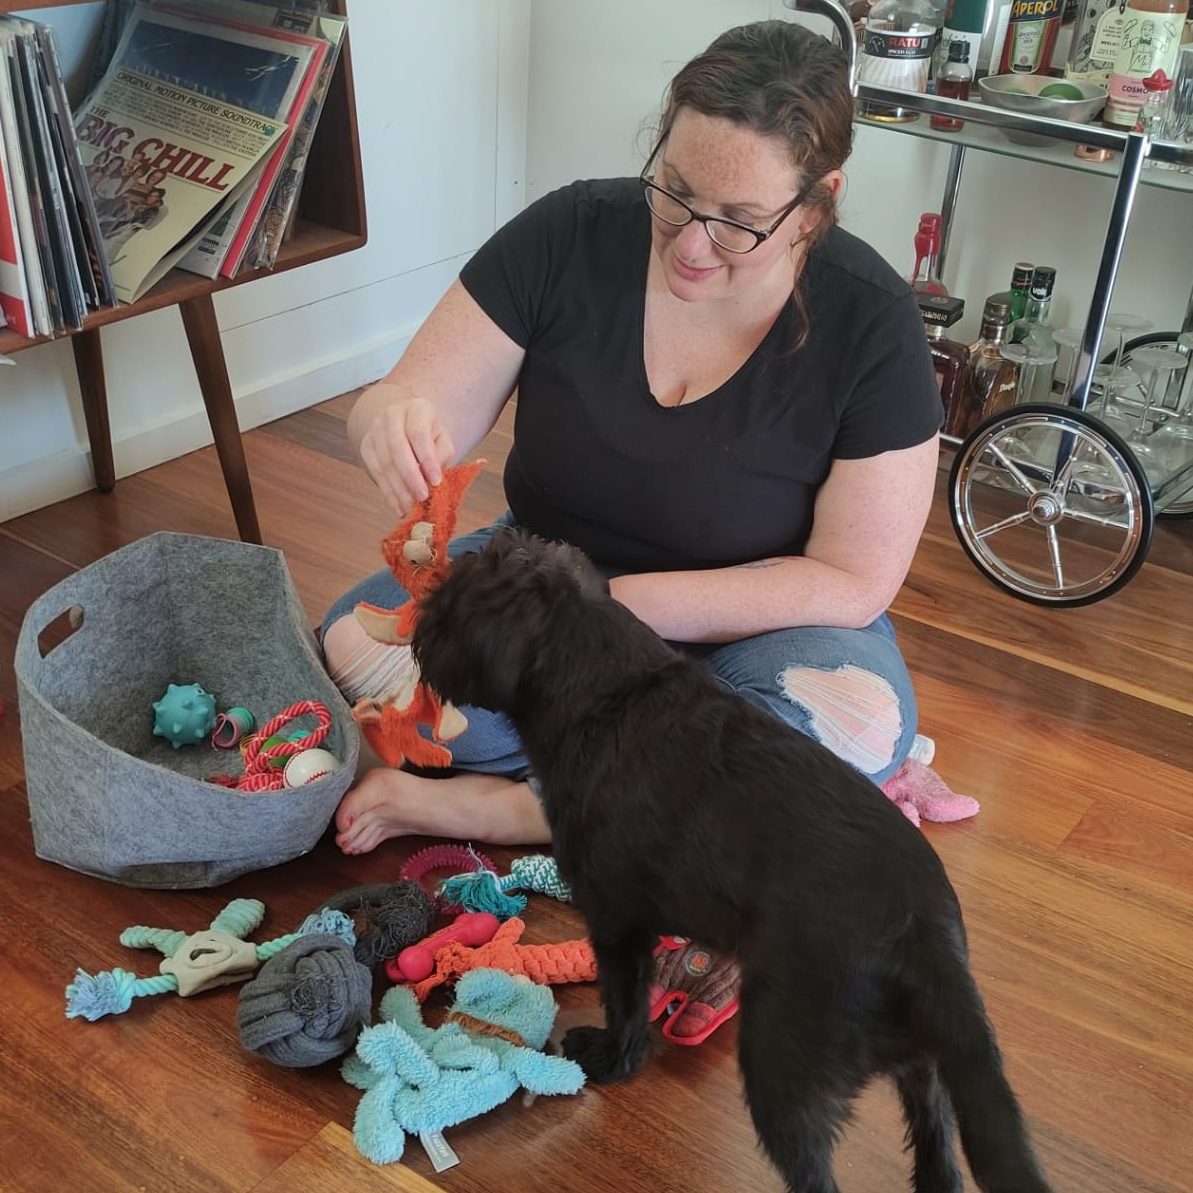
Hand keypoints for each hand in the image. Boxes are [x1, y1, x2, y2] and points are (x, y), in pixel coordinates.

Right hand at [357, 391, 454, 514]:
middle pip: (397, 447)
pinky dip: (388, 492)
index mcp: (417, 408)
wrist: (405, 425)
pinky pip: (375, 472)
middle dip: (410, 476)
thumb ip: (442, 456)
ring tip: (411, 508)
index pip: (418, 433)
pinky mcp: (366, 446)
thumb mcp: (443, 440)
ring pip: (384, 462)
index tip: (436, 482)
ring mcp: (375, 429)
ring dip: (398, 489)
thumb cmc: (430, 435)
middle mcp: (392, 414)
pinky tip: (399, 507)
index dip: (427, 459)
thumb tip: (433, 480)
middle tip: (422, 497)